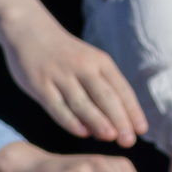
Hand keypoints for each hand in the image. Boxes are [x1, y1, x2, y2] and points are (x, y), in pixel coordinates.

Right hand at [0, 0, 146, 146]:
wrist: (29, 31)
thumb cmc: (65, 55)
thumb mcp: (89, 62)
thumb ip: (102, 88)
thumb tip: (117, 123)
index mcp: (100, 62)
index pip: (121, 89)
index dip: (132, 110)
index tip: (141, 130)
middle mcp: (82, 67)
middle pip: (105, 96)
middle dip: (119, 119)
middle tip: (129, 140)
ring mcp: (60, 75)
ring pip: (82, 102)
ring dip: (97, 120)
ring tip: (110, 137)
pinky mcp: (40, 84)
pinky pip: (57, 105)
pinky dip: (70, 120)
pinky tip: (82, 132)